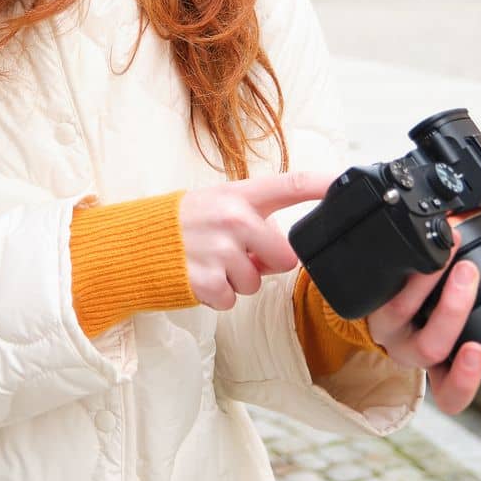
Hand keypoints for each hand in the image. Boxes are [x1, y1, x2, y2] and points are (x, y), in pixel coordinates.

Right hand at [178, 171, 335, 311]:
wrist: (132, 244)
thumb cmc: (179, 225)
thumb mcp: (214, 205)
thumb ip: (251, 220)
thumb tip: (279, 253)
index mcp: (237, 195)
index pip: (288, 184)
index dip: (322, 183)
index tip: (347, 181)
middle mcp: (232, 218)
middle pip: (285, 255)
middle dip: (266, 263)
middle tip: (236, 254)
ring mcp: (219, 249)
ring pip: (256, 282)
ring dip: (236, 281)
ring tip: (209, 263)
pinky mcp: (205, 279)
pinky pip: (232, 299)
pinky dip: (217, 296)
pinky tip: (199, 277)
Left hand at [366, 225, 480, 414]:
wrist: (385, 280)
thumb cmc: (435, 299)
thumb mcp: (475, 304)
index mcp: (440, 361)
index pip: (450, 394)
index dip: (464, 380)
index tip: (476, 349)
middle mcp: (410, 348)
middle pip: (429, 347)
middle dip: (452, 309)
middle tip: (470, 272)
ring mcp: (384, 324)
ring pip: (398, 313)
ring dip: (424, 282)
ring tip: (446, 250)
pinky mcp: (364, 297)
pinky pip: (376, 287)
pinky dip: (397, 265)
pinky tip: (414, 244)